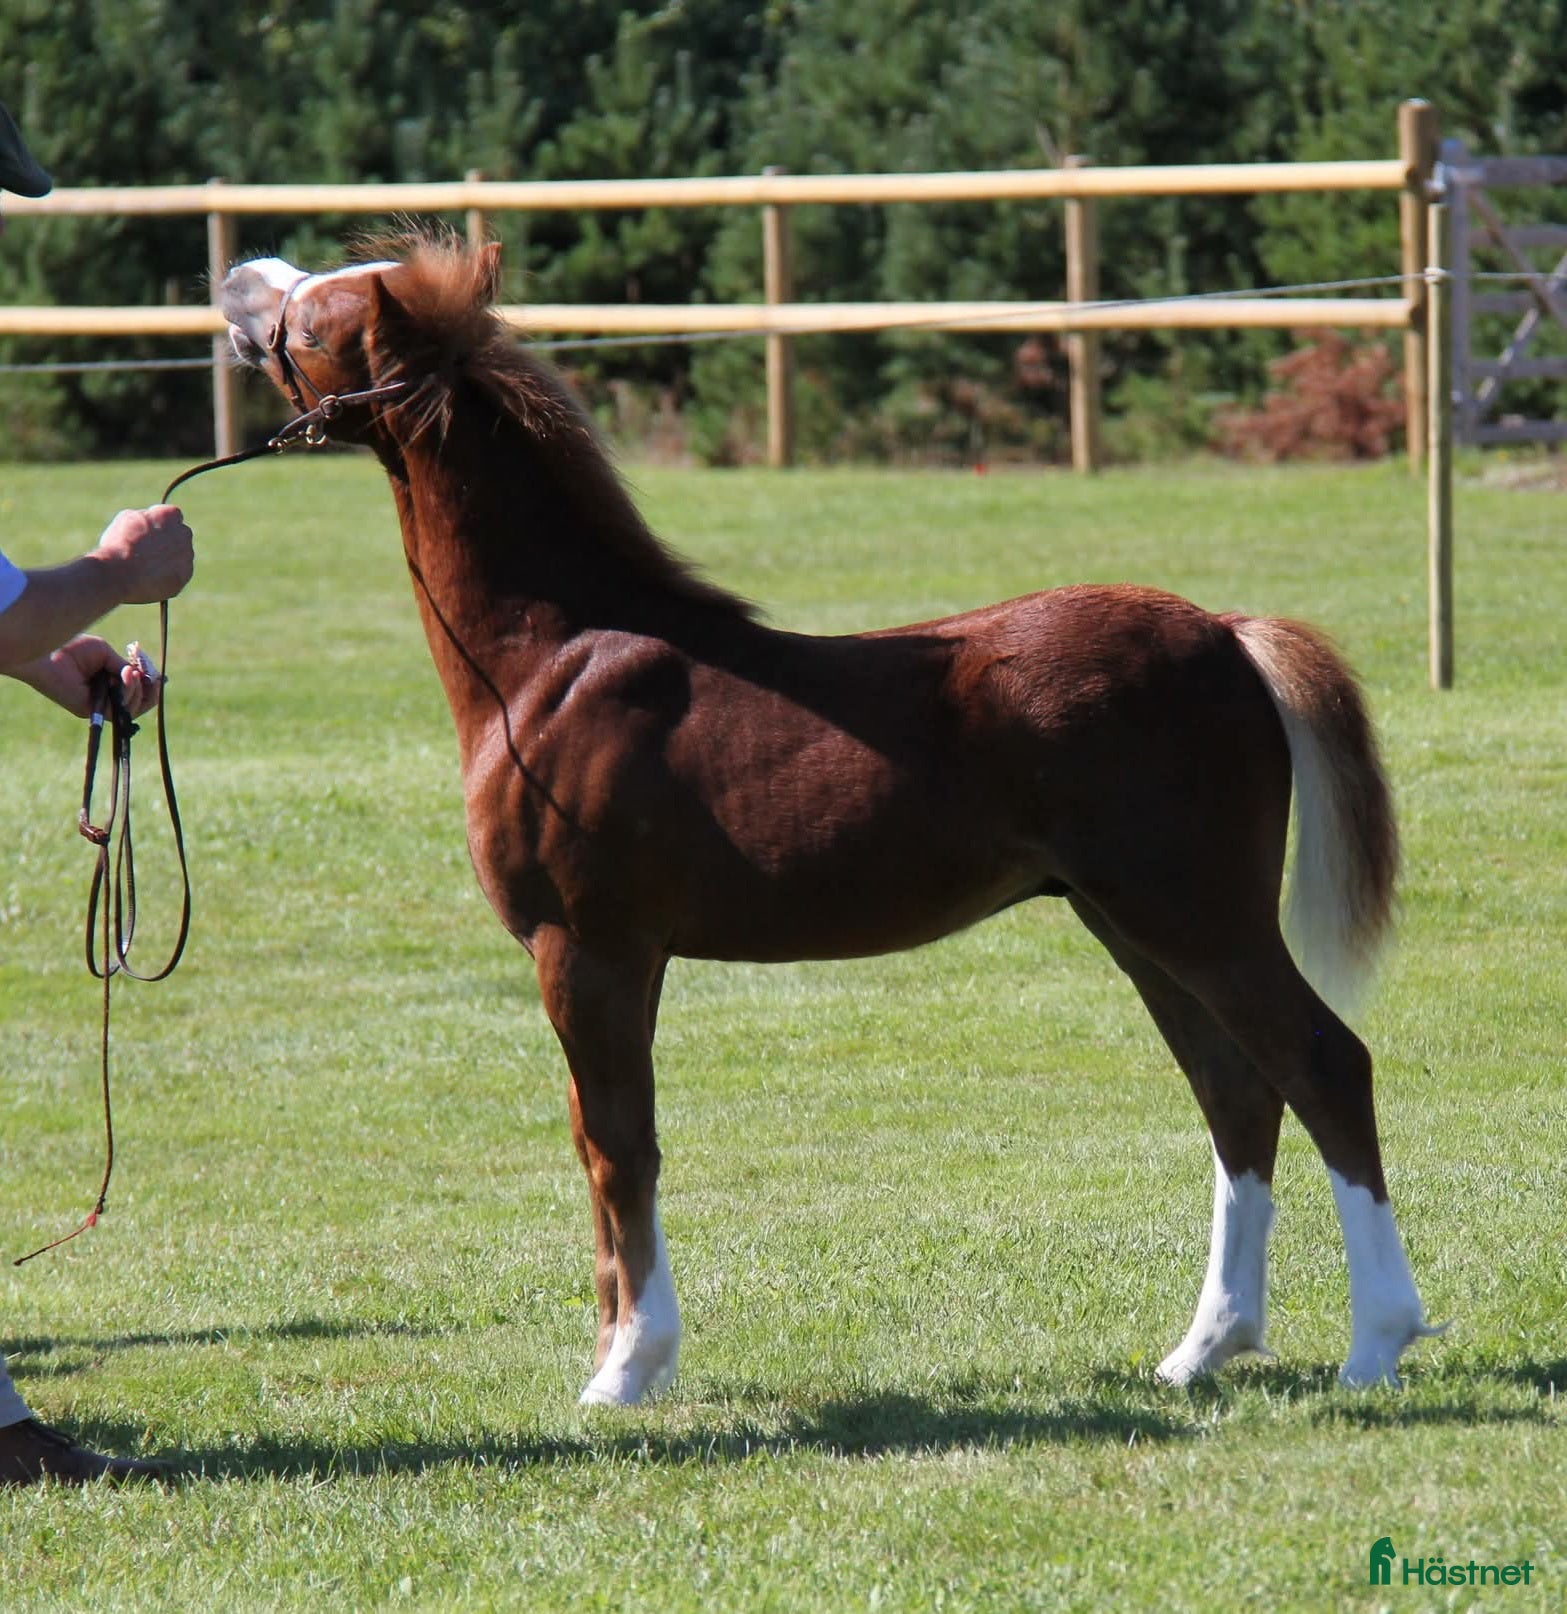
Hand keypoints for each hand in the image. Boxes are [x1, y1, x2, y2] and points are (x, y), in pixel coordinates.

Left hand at [13, 635, 161, 719]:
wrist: (49, 652)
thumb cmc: (72, 648)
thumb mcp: (105, 653)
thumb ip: (123, 666)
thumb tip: (139, 676)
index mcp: (107, 685)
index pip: (135, 694)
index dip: (149, 686)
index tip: (157, 675)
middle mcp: (104, 698)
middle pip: (138, 706)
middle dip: (150, 692)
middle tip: (154, 679)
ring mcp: (97, 707)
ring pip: (132, 710)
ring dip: (138, 690)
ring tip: (132, 673)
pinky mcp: (91, 711)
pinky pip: (120, 709)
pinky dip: (129, 693)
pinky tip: (127, 677)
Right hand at [93, 505, 194, 603]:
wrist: (122, 574)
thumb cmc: (120, 544)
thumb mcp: (127, 519)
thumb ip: (146, 517)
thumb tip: (151, 522)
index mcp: (171, 515)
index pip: (172, 515)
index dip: (160, 522)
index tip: (150, 529)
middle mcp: (184, 534)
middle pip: (179, 535)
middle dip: (167, 539)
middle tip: (148, 548)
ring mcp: (187, 556)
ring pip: (180, 555)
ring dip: (168, 558)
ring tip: (145, 565)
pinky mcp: (184, 575)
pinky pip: (178, 573)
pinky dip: (168, 574)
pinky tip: (151, 577)